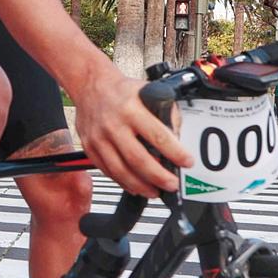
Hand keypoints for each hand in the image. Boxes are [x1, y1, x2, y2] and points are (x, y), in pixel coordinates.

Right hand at [71, 67, 190, 196]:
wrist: (90, 86)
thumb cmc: (121, 91)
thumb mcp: (148, 92)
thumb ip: (166, 113)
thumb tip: (178, 139)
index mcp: (131, 109)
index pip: (158, 135)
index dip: (175, 153)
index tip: (187, 162)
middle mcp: (114, 125)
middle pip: (138, 159)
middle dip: (159, 177)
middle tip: (172, 185)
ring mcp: (99, 138)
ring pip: (121, 170)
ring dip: (141, 186)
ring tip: (155, 191)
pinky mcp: (89, 148)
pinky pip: (107, 171)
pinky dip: (123, 182)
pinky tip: (136, 186)